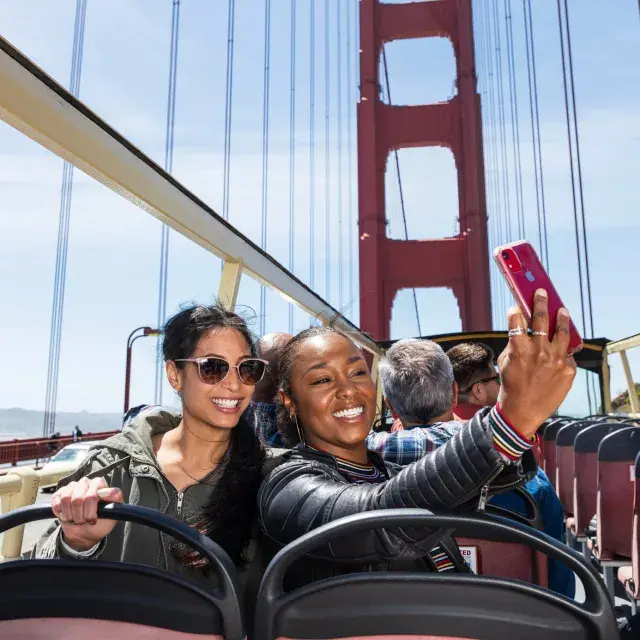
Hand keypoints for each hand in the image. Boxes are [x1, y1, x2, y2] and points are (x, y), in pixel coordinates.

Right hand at [51, 477, 122, 551]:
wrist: (85, 533)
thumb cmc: (101, 521)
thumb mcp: (113, 513)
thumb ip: (115, 499)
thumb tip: (108, 492)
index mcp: (99, 483)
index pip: (91, 496)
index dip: (90, 511)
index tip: (93, 520)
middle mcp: (85, 482)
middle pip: (77, 499)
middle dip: (80, 516)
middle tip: (84, 521)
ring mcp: (71, 487)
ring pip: (66, 500)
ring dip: (70, 515)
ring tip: (76, 519)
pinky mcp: (59, 494)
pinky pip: (56, 502)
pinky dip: (61, 513)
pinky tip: (66, 516)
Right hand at [497, 289, 576, 439]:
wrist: (523, 410)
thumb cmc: (511, 385)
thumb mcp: (505, 362)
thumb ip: (514, 345)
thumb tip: (521, 330)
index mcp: (519, 349)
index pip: (517, 322)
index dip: (516, 311)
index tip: (516, 306)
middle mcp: (539, 352)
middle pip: (541, 319)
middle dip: (541, 303)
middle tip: (542, 292)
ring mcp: (556, 360)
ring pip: (562, 332)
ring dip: (561, 318)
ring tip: (562, 310)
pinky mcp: (568, 370)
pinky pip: (567, 354)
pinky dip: (563, 349)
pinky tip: (562, 346)